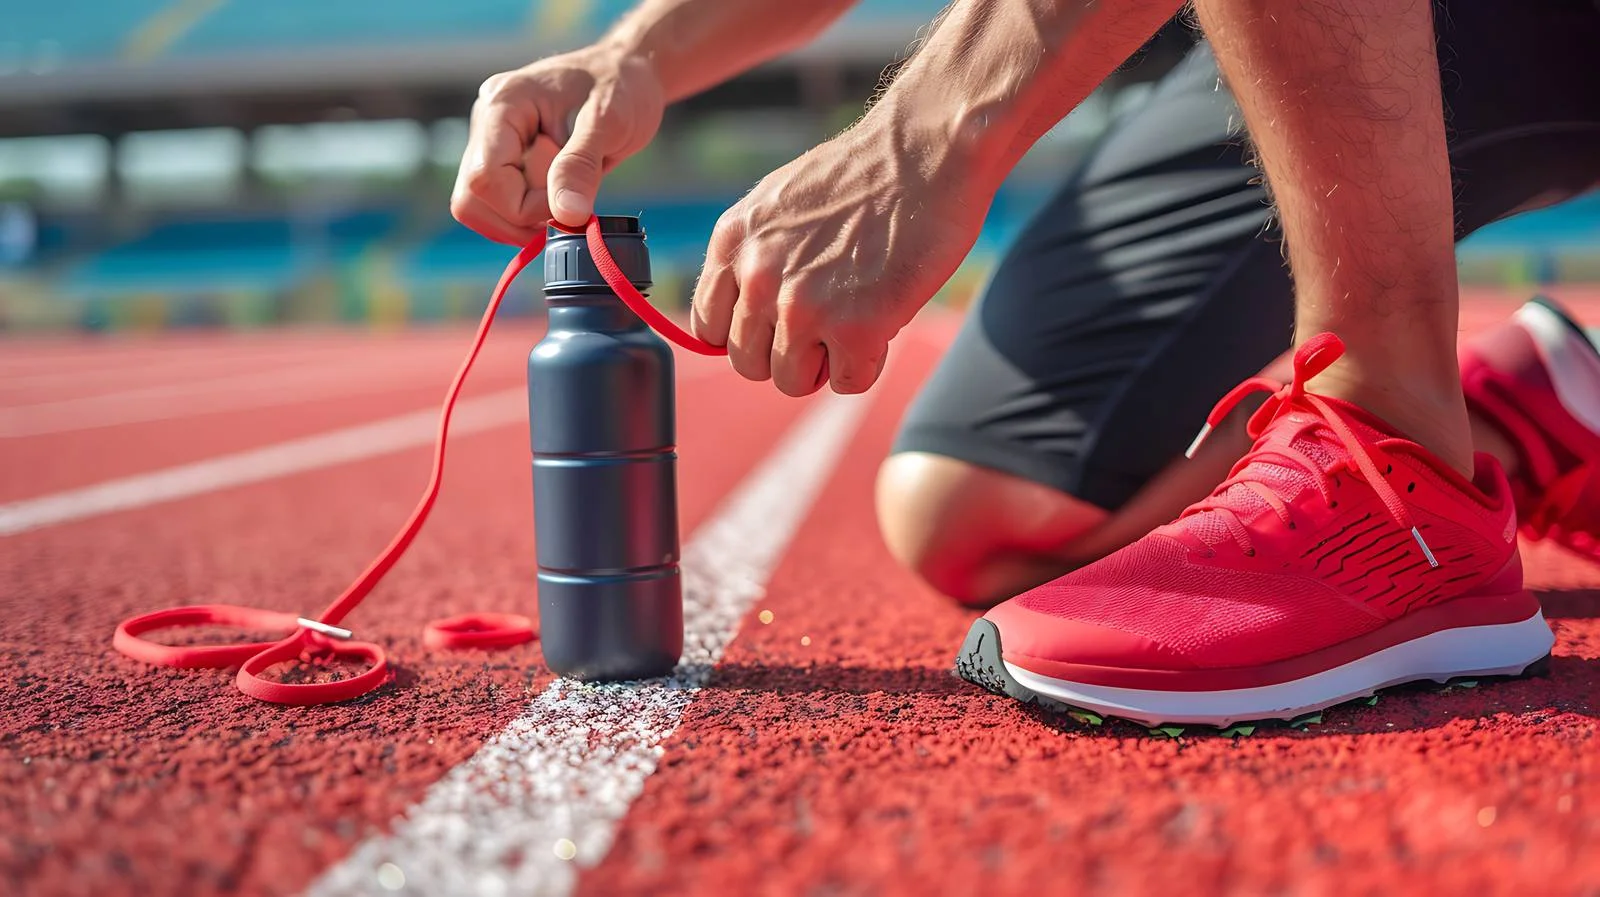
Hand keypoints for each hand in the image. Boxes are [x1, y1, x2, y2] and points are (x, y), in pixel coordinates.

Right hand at [451, 47, 664, 242]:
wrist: (628, 74)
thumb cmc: (622, 85)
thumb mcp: (611, 121)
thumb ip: (582, 165)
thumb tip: (566, 214)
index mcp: (504, 104)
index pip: (485, 177)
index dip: (524, 207)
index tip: (569, 203)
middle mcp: (488, 123)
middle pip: (471, 199)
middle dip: (519, 219)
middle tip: (567, 209)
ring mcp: (493, 143)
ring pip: (478, 209)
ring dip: (521, 223)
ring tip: (566, 202)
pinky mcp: (506, 161)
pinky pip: (498, 207)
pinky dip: (527, 219)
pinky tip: (560, 201)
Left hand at [690, 119, 986, 396]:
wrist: (928, 148)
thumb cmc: (866, 173)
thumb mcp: (780, 202)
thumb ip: (754, 254)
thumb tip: (745, 309)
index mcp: (733, 241)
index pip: (708, 327)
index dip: (748, 334)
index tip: (778, 325)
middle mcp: (758, 276)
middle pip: (747, 362)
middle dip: (785, 353)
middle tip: (826, 325)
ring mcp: (803, 306)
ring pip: (792, 380)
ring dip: (825, 362)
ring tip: (856, 320)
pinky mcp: (854, 329)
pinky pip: (846, 382)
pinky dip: (868, 363)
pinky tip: (884, 322)